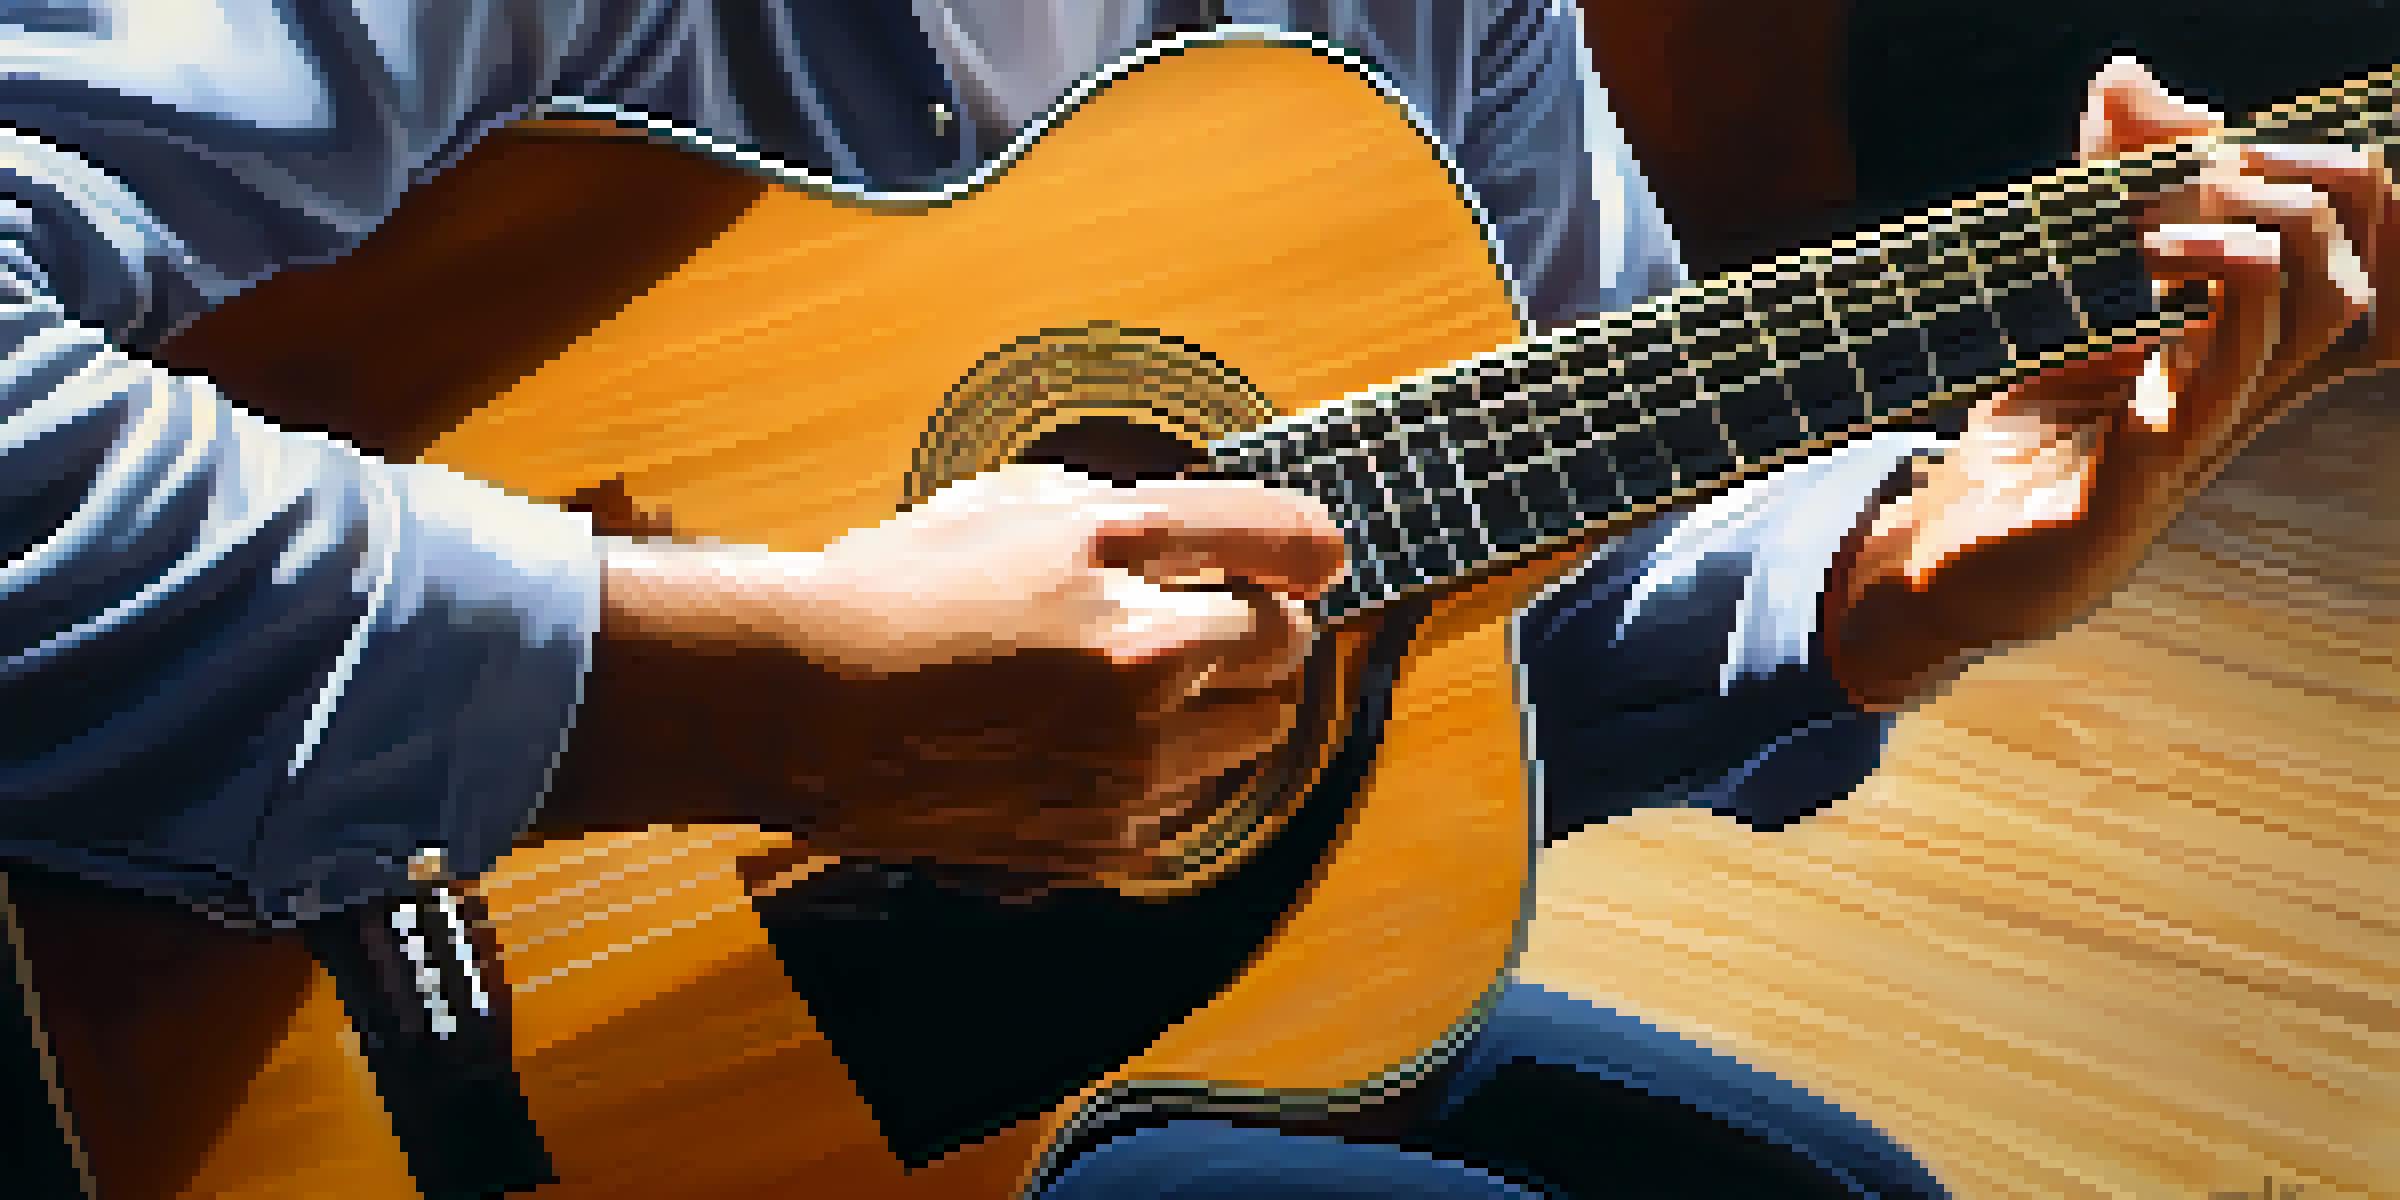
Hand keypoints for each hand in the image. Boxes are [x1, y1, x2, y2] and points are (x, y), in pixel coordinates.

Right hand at [545, 464, 1347, 883]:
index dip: (1308, 546)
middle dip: (1263, 629)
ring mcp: (1128, 755)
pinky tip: (1099, 746)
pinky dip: (1169, 773)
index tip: (1316, 558)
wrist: (805, 707)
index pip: (1281, 538)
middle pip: (1286, 645)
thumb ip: (1126, 517)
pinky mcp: (1105, 832)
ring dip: (1226, 704)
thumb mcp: (1012, 505)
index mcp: (1117, 550)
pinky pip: (1188, 801)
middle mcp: (1140, 653)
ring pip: (1257, 733)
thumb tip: (1209, 540)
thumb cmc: (897, 592)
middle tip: (1220, 624)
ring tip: (1154, 688)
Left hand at [1827, 55, 2397, 707]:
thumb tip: (2131, 74)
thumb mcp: (2064, 288)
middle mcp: (2246, 389)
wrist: (1955, 550)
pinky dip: (2211, 304)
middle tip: (2219, 155)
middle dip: (2318, 190)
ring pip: (2315, 321)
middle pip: (2362, 279)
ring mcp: (2207, 432)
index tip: (2231, 137)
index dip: (2351, 184)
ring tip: (2197, 192)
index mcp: (2242, 346)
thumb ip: (2101, 184)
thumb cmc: (2027, 424)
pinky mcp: (2145, 475)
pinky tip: (2163, 255)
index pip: (2365, 256)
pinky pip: (2221, 384)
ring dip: (2268, 232)